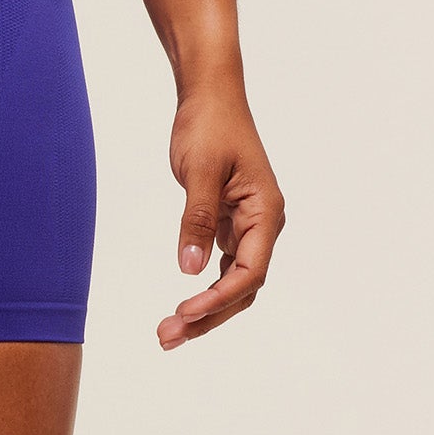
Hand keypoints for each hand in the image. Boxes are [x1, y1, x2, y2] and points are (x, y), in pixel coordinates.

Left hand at [160, 82, 283, 347]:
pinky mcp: (229, 224)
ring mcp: (247, 227)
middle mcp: (263, 225)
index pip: (249, 272)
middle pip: (242, 288)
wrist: (210, 97)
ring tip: (169, 332)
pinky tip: (181, 308)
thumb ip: (196, 220)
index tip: (185, 312)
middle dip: (208, 316)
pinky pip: (221, 268)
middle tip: (167, 337)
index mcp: (266, 213)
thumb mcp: (200, 172)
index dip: (218, 299)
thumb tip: (188, 268)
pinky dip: (202, 289)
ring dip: (204, 309)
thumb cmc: (209, 126)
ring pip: (231, 282)